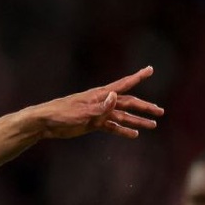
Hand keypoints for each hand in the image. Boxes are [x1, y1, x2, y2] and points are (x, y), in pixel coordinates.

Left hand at [36, 66, 163, 139]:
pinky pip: (111, 127)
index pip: (123, 84)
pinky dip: (122, 130)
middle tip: (160, 112)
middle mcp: (101, 102)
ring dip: (137, 121)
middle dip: (144, 107)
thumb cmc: (61, 113)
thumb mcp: (82, 111)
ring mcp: (97, 113)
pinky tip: (133, 134)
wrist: (44, 123)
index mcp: (99, 95)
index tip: (150, 69)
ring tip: (152, 126)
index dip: (137, 77)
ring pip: (122, 117)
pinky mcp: (92, 124)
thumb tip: (116, 96)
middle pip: (128, 103)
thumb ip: (100, 107)